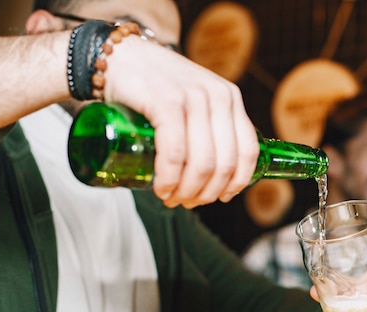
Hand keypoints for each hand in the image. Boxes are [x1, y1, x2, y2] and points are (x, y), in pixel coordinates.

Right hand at [105, 37, 258, 208]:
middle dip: (206, 193)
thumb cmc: (155, 86)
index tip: (220, 198)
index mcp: (230, 98)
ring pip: (203, 163)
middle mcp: (218, 96)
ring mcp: (193, 97)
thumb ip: (210, 125)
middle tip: (185, 202)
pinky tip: (161, 188)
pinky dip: (169, 178)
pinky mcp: (165, 101)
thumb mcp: (195, 101)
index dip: (236, 183)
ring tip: (171, 198)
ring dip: (187, 191)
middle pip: (225, 164)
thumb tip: (218, 175)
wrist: (118, 56)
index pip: (248, 152)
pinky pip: (175, 153)